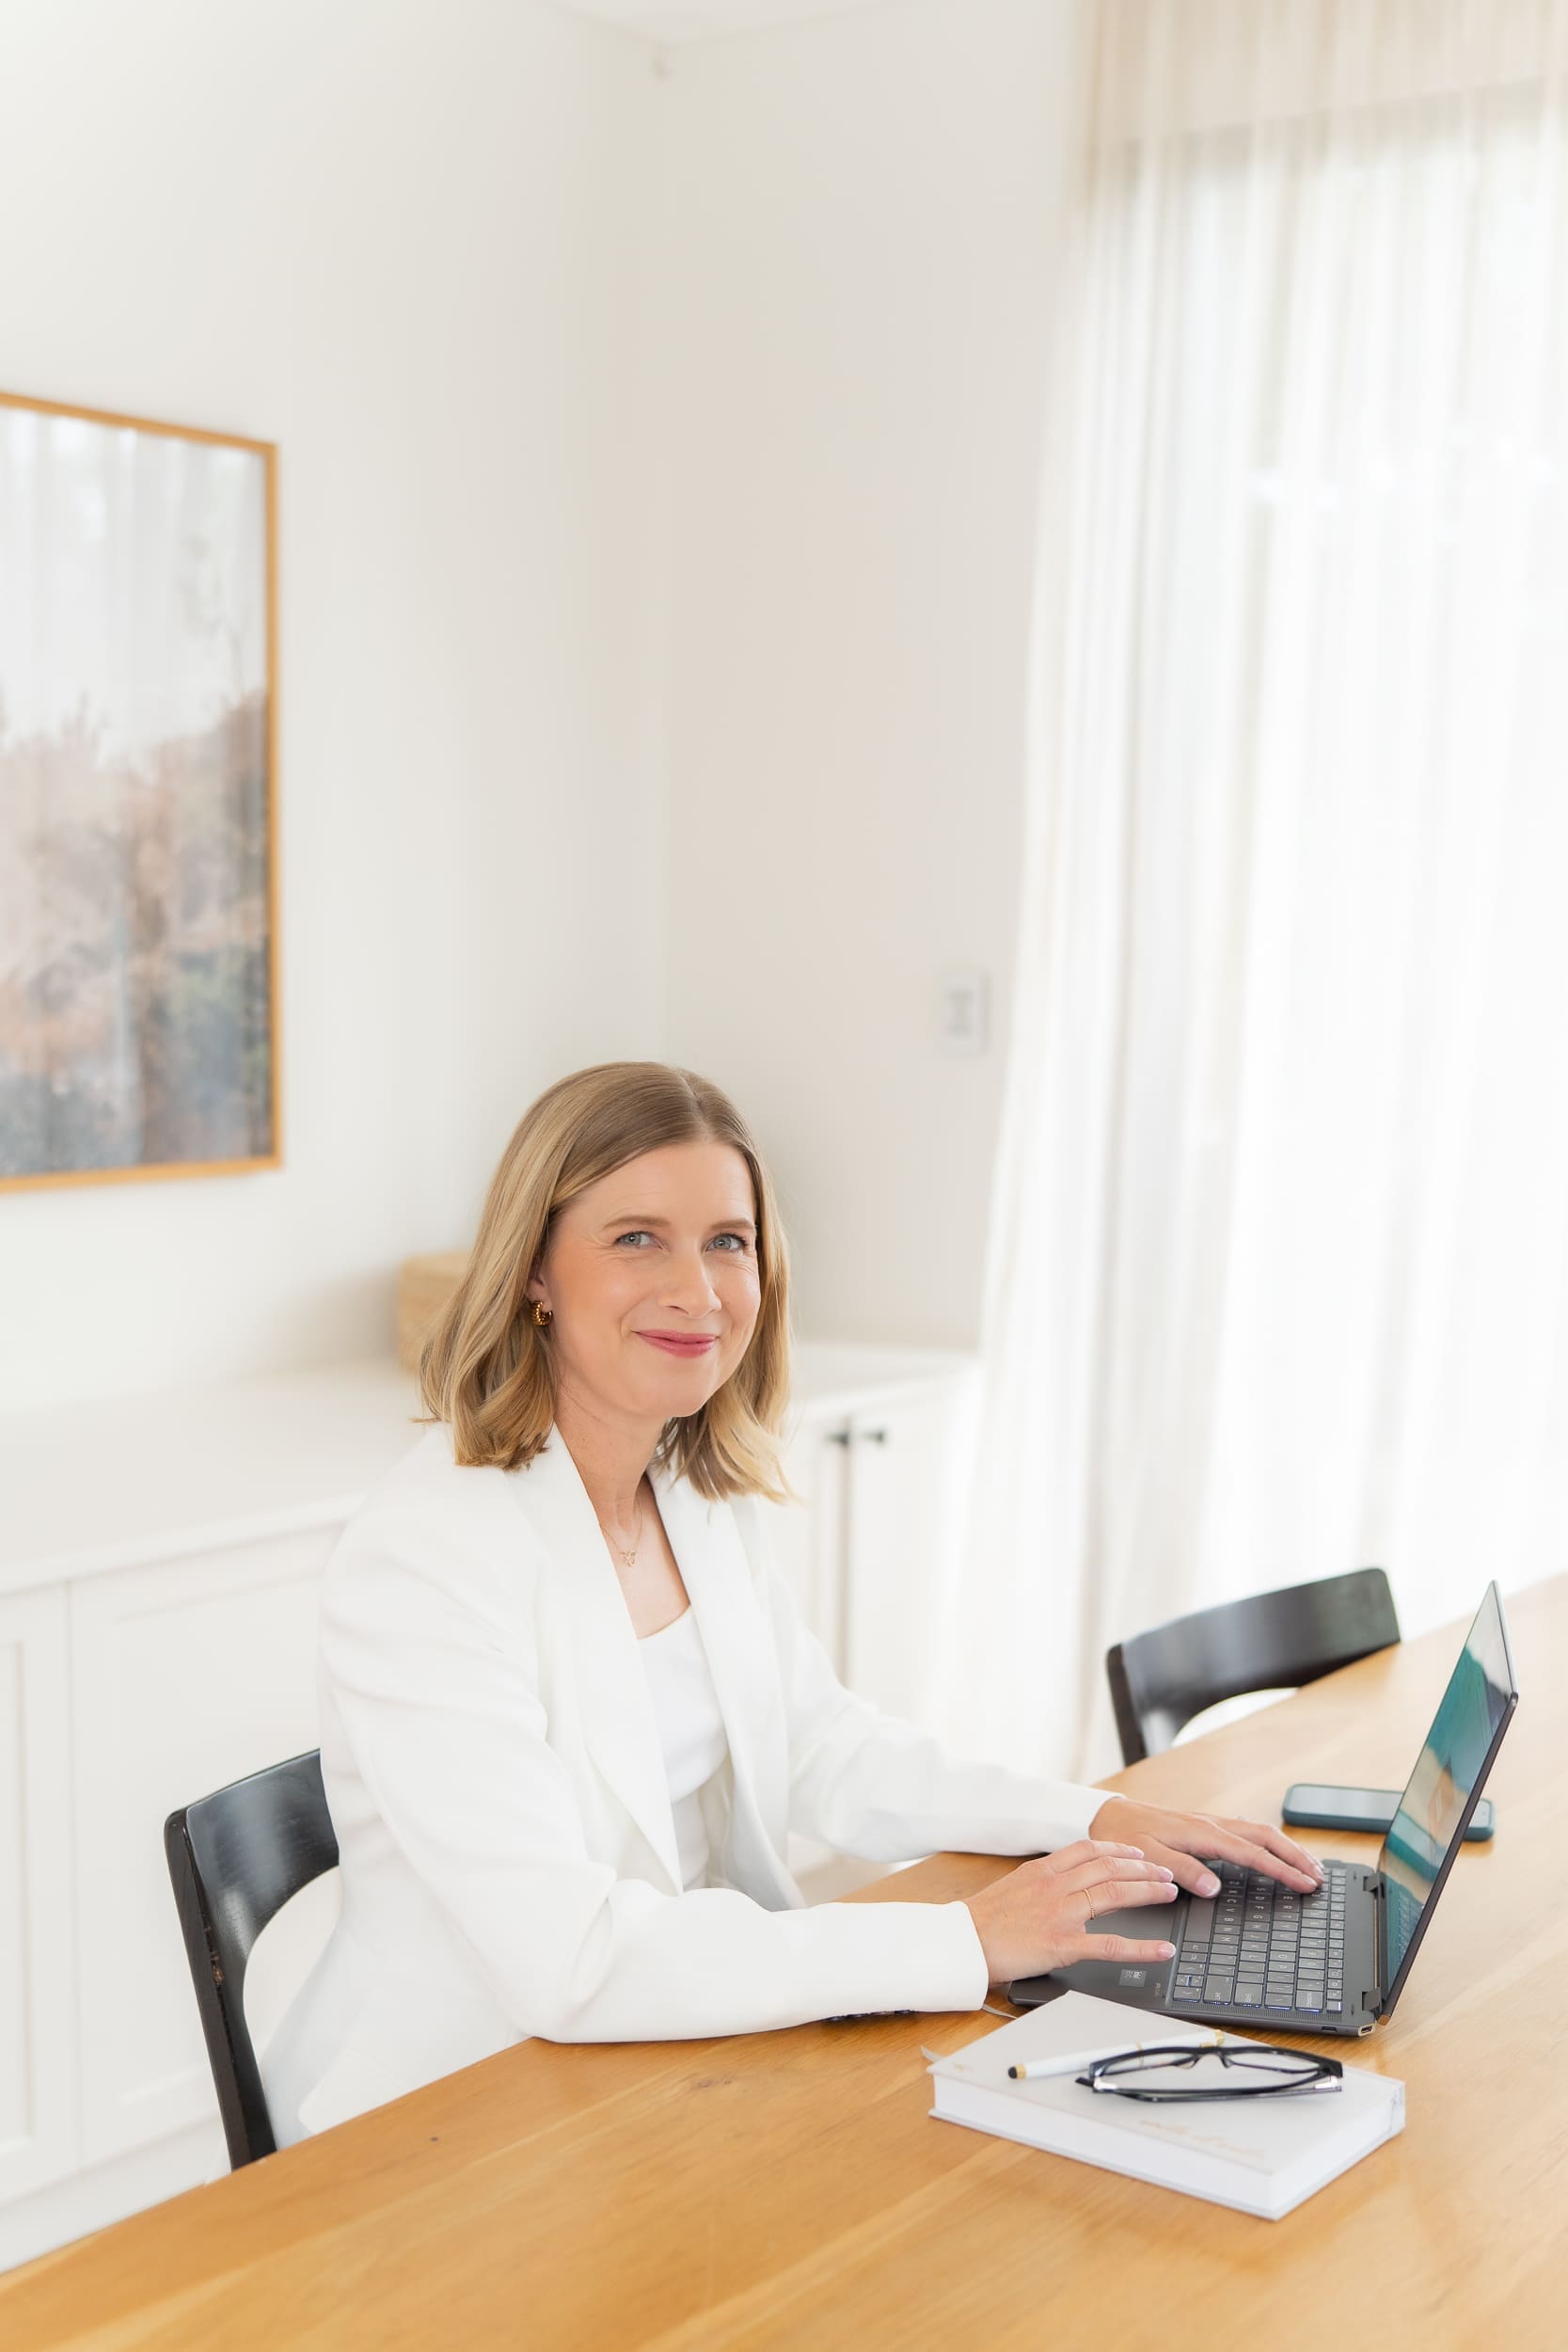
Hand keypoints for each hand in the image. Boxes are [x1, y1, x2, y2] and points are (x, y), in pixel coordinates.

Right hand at [961, 1840, 1180, 1987]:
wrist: (963, 1941)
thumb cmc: (984, 1918)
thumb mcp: (1015, 1884)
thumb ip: (1043, 1878)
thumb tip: (1066, 1879)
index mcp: (1044, 1869)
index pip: (1091, 1849)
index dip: (1120, 1849)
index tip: (1139, 1852)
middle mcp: (1056, 1885)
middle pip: (1110, 1867)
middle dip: (1144, 1867)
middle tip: (1165, 1872)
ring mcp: (1062, 1914)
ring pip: (1115, 1893)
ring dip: (1148, 1890)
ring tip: (1169, 1892)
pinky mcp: (1063, 1945)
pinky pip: (1110, 1945)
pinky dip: (1142, 1948)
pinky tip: (1162, 1950)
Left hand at [1088, 1797, 1323, 1898]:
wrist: (1106, 1816)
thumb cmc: (1123, 1836)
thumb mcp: (1147, 1857)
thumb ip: (1181, 1871)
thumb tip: (1213, 1887)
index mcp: (1201, 1833)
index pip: (1252, 1854)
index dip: (1282, 1870)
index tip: (1305, 1884)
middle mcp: (1210, 1825)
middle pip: (1265, 1837)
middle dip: (1295, 1855)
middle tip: (1320, 1876)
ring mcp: (1209, 1824)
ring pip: (1258, 1832)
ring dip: (1286, 1847)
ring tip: (1308, 1866)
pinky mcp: (1205, 1826)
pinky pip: (1245, 1832)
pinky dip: (1268, 1842)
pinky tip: (1275, 1851)